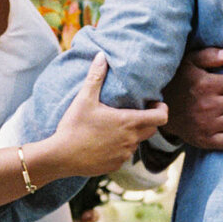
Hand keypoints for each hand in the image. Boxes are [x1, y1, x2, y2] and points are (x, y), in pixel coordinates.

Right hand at [46, 54, 170, 177]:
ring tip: (116, 125)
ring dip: (132, 134)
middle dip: (147, 120)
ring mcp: (124, 155)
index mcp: (128, 122)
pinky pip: (125, 155)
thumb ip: (96, 76)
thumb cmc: (73, 127)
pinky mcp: (115, 166)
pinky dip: (120, 147)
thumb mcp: (84, 99)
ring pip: (137, 142)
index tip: (154, 104)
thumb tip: (102, 55)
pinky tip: (105, 141)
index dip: (162, 110)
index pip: (161, 118)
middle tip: (134, 111)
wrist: (60, 157)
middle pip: (152, 130)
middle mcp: (131, 140)